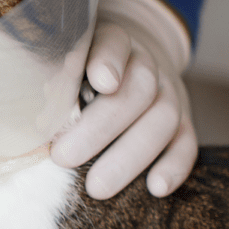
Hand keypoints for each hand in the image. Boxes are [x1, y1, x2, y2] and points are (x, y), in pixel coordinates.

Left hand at [51, 0, 196, 198]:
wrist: (133, 56)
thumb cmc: (82, 63)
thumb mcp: (66, 54)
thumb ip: (55, 71)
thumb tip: (41, 100)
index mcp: (113, 40)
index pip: (113, 44)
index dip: (108, 61)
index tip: (100, 82)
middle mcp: (146, 64)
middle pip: (137, 91)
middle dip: (99, 128)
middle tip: (63, 157)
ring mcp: (170, 91)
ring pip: (164, 119)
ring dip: (130, 156)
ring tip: (96, 186)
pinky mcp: (185, 119)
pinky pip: (188, 142)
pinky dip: (175, 166)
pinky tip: (155, 188)